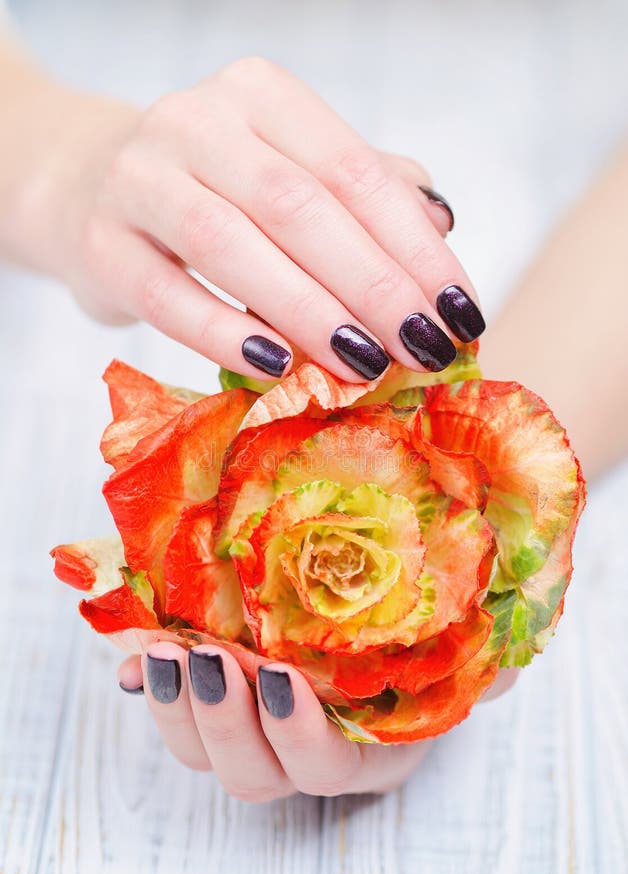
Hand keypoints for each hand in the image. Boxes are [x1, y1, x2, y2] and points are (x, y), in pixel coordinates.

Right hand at [42, 57, 482, 382]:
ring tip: (364, 364)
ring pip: (232, 246)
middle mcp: (197, 121)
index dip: (415, 247)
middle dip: (374, 286)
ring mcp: (139, 179)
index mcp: (261, 96)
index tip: (461, 312)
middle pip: (300, 207)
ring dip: (308, 312)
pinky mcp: (101, 245)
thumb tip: (442, 224)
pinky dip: (225, 336)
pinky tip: (276, 369)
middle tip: (424, 347)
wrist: (92, 188)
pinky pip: (169, 297)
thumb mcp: (292, 171)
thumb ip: (365, 189)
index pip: (354, 172)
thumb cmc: (216, 191)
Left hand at [117, 643, 516, 801]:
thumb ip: (484, 668)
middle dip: (226, 722)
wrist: (381, 615)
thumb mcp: (460, 652)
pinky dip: (151, 685)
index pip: (327, 768)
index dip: (300, 736)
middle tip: (210, 660)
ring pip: (205, 751)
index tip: (284, 678)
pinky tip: (136, 658)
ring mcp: (255, 729)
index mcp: (367, 750)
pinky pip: (176, 711)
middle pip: (253, 773)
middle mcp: (305, 754)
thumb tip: (501, 671)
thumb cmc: (425, 641)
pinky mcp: (218, 697)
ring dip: (178, 707)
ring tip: (166, 653)